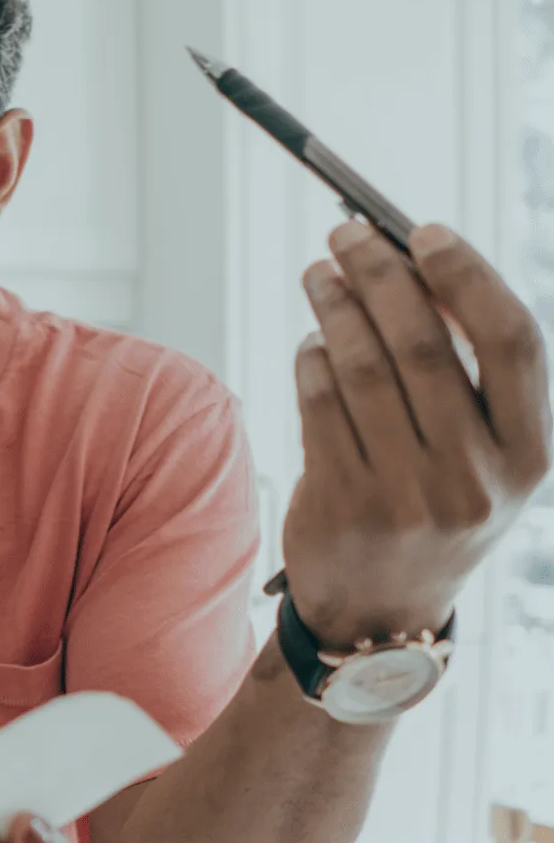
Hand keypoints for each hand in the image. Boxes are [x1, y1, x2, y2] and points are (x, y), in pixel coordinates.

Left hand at [283, 221, 549, 646]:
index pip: (515, 341)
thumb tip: (416, 266)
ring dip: (334, 305)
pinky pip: (318, 405)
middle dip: (382, 274)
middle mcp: (477, 477)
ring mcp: (408, 495)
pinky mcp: (343, 506)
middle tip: (347, 233)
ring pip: (361, 367)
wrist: (383, 612)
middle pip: (425, 343)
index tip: (426, 230)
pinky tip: (312, 340)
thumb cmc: (436, 505)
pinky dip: (311, 358)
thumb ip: (470, 375)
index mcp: (531, 455)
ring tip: (318, 273)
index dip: (469, 275)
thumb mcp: (483, 456)